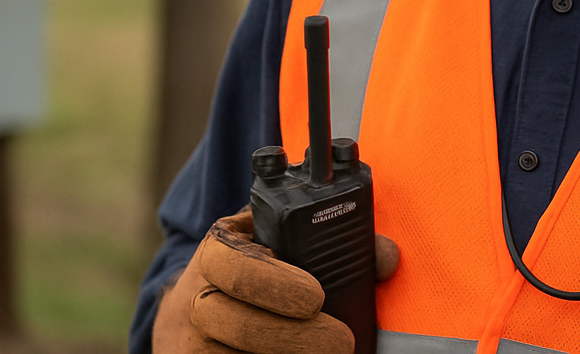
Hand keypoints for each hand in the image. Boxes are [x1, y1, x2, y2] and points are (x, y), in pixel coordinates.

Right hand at [153, 207, 399, 353]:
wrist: (194, 310)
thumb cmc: (252, 268)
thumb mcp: (277, 239)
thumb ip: (330, 238)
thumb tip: (386, 256)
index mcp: (217, 251)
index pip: (234, 265)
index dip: (274, 283)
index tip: (316, 298)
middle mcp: (197, 298)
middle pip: (237, 323)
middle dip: (295, 337)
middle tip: (343, 342)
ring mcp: (194, 342)